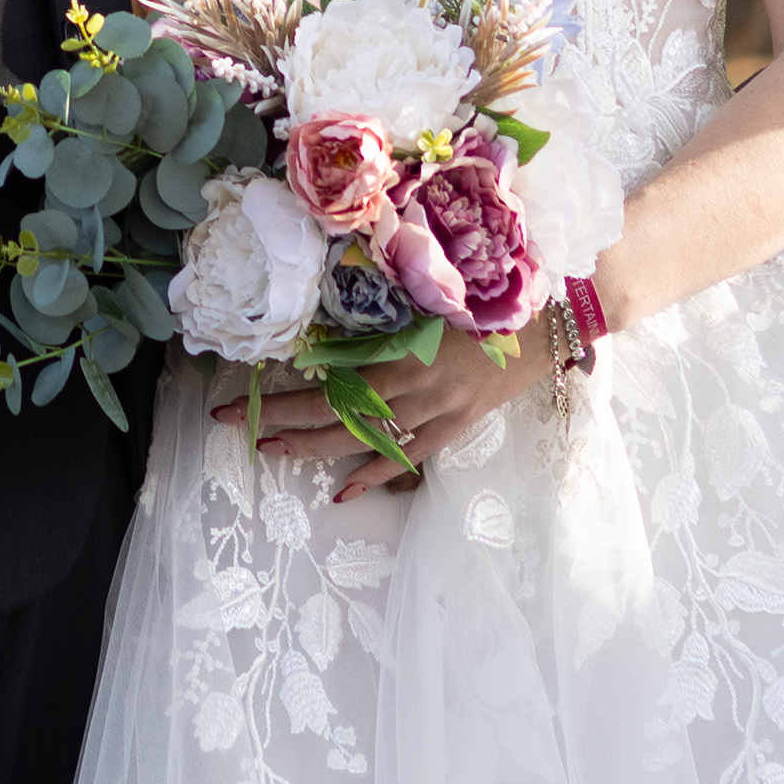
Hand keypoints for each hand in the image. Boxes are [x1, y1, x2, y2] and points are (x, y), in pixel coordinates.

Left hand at [213, 323, 557, 501]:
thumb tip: (326, 321)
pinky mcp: (456, 425)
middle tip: (233, 423)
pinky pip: (408, 456)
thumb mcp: (428, 297)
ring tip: (270, 449)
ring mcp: (437, 413)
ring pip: (365, 439)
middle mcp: (415, 391)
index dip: (280, 399)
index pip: (327, 388)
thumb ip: (381, 314)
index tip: (237, 398)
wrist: (549, 317)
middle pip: (336, 417)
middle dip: (282, 422)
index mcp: (403, 355)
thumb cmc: (485, 294)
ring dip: (314, 447)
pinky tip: (342, 490)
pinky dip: (374, 474)